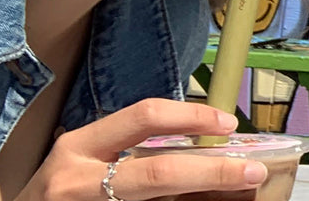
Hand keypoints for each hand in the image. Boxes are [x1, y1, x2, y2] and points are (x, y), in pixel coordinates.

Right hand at [16, 100, 264, 200]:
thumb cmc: (56, 194)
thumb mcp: (82, 163)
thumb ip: (130, 151)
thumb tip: (200, 147)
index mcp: (79, 146)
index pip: (144, 116)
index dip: (191, 117)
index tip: (228, 124)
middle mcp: (77, 180)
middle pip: (159, 174)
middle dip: (213, 172)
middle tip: (252, 171)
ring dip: (202, 199)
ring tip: (238, 193)